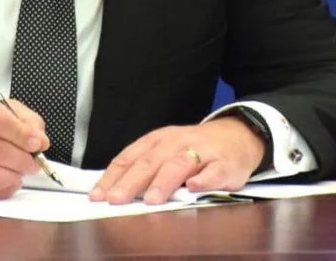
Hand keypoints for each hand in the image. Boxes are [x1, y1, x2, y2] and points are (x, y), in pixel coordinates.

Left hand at [89, 116, 265, 204]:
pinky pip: (213, 172)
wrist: (237, 136)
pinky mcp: (224, 164)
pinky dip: (204, 179)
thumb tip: (112, 189)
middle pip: (150, 161)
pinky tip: (194, 188)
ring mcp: (201, 152)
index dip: (113, 177)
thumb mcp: (165, 151)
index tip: (98, 195)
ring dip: (164, 181)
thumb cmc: (194, 148)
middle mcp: (176, 143)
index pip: (129, 158)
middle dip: (132, 181)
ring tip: (151, 199)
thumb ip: (142, 167)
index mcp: (157, 141)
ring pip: (179, 164)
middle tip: (116, 199)